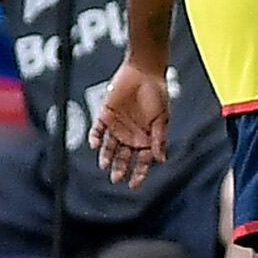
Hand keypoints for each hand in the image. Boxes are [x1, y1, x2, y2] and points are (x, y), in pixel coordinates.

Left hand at [93, 59, 168, 185]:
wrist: (143, 72)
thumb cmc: (157, 93)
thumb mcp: (162, 118)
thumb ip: (159, 138)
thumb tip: (161, 159)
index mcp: (146, 137)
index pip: (143, 160)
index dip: (139, 172)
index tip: (134, 185)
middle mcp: (131, 134)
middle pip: (124, 157)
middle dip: (121, 168)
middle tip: (116, 179)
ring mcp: (117, 126)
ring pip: (109, 148)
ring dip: (106, 157)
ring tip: (105, 166)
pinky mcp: (105, 116)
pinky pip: (97, 131)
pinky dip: (95, 138)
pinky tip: (95, 144)